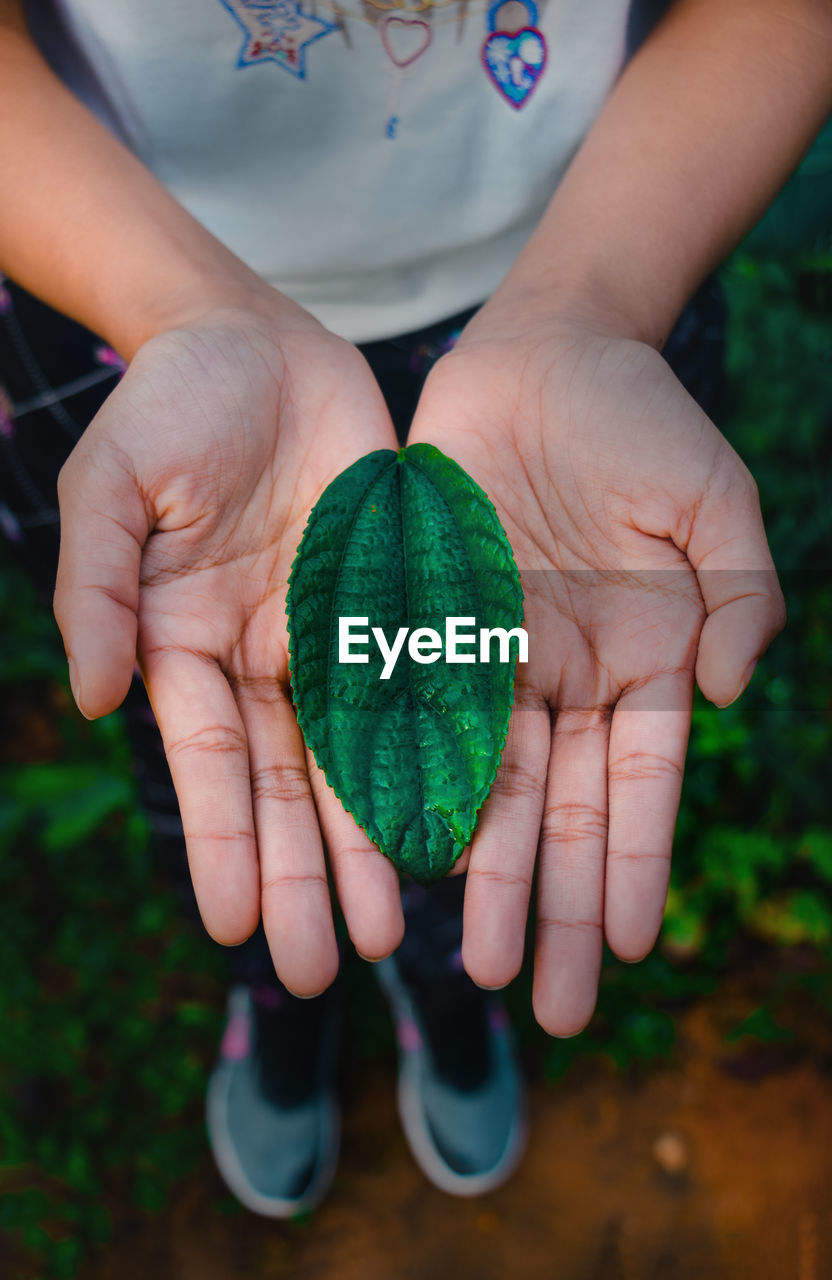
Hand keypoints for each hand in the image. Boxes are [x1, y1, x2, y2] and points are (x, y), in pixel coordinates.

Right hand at [54, 299, 403, 994]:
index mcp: (182, 640)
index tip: (238, 926)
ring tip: (390, 932)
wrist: (253, 339)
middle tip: (319, 970)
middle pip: (282, 784)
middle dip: (299, 873)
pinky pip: (415, 686)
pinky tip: (447, 824)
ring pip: (353, 758)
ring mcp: (326, 633)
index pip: (207, 760)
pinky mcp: (388, 600)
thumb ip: (97, 587)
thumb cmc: (167, 405)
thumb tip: (89, 700)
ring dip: (368, 843)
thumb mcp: (112, 486)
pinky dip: (427, 756)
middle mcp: (258, 656)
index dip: (222, 841)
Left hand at [408, 305, 784, 1033]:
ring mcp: (491, 654)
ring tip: (480, 962)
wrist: (547, 355)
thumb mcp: (714, 503)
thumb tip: (727, 690)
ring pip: (486, 783)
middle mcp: (564, 676)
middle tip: (551, 1003)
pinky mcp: (424, 619)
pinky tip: (403, 856)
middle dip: (559, 904)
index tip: (634, 948)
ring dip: (485, 873)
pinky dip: (408, 781)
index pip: (640, 785)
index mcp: (642, 660)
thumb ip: (738, 593)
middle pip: (562, 809)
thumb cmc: (644, 424)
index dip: (636, 864)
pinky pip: (412, 711)